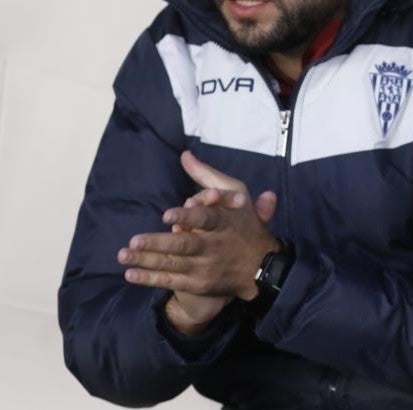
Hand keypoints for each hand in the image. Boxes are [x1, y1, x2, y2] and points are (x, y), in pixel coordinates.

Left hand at [119, 152, 279, 318]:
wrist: (263, 267)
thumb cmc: (243, 224)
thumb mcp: (236, 195)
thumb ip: (208, 177)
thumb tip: (185, 156)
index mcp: (224, 222)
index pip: (206, 219)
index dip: (187, 217)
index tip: (166, 215)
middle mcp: (214, 246)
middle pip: (185, 245)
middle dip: (159, 243)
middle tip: (134, 240)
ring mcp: (206, 267)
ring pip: (174, 263)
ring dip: (147, 260)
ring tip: (123, 255)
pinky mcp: (198, 283)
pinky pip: (172, 280)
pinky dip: (151, 278)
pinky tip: (131, 274)